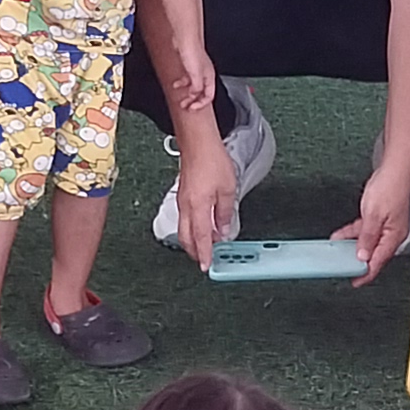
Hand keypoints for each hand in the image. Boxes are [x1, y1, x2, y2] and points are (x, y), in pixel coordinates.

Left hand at [162, 44, 216, 122]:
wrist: (185, 38)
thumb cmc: (192, 52)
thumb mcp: (195, 75)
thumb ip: (196, 88)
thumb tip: (194, 95)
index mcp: (209, 77)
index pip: (209, 96)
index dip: (201, 104)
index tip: (192, 108)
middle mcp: (205, 74)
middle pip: (201, 93)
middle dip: (193, 101)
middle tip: (185, 106)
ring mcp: (197, 70)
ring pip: (193, 87)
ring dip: (187, 94)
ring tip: (180, 98)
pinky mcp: (188, 65)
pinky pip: (187, 79)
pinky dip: (182, 84)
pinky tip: (176, 85)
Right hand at [171, 128, 238, 270]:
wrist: (197, 142)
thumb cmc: (211, 160)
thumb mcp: (227, 189)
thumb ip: (225, 213)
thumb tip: (224, 229)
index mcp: (197, 208)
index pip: (200, 239)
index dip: (204, 255)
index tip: (206, 267)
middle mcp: (186, 207)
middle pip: (186, 238)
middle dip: (195, 252)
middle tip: (205, 260)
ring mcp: (182, 201)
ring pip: (184, 229)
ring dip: (194, 240)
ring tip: (208, 245)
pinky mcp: (183, 195)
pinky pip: (186, 218)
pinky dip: (193, 227)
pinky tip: (204, 226)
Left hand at [337, 151, 409, 282]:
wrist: (395, 168)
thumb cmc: (391, 187)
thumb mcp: (373, 216)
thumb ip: (367, 238)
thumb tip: (363, 255)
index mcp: (395, 236)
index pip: (379, 261)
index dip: (366, 273)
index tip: (356, 281)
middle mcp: (393, 233)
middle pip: (374, 253)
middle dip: (358, 261)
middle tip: (345, 268)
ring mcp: (388, 225)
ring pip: (368, 241)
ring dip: (353, 245)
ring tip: (338, 251)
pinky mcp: (382, 217)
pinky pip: (366, 230)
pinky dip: (354, 233)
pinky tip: (342, 235)